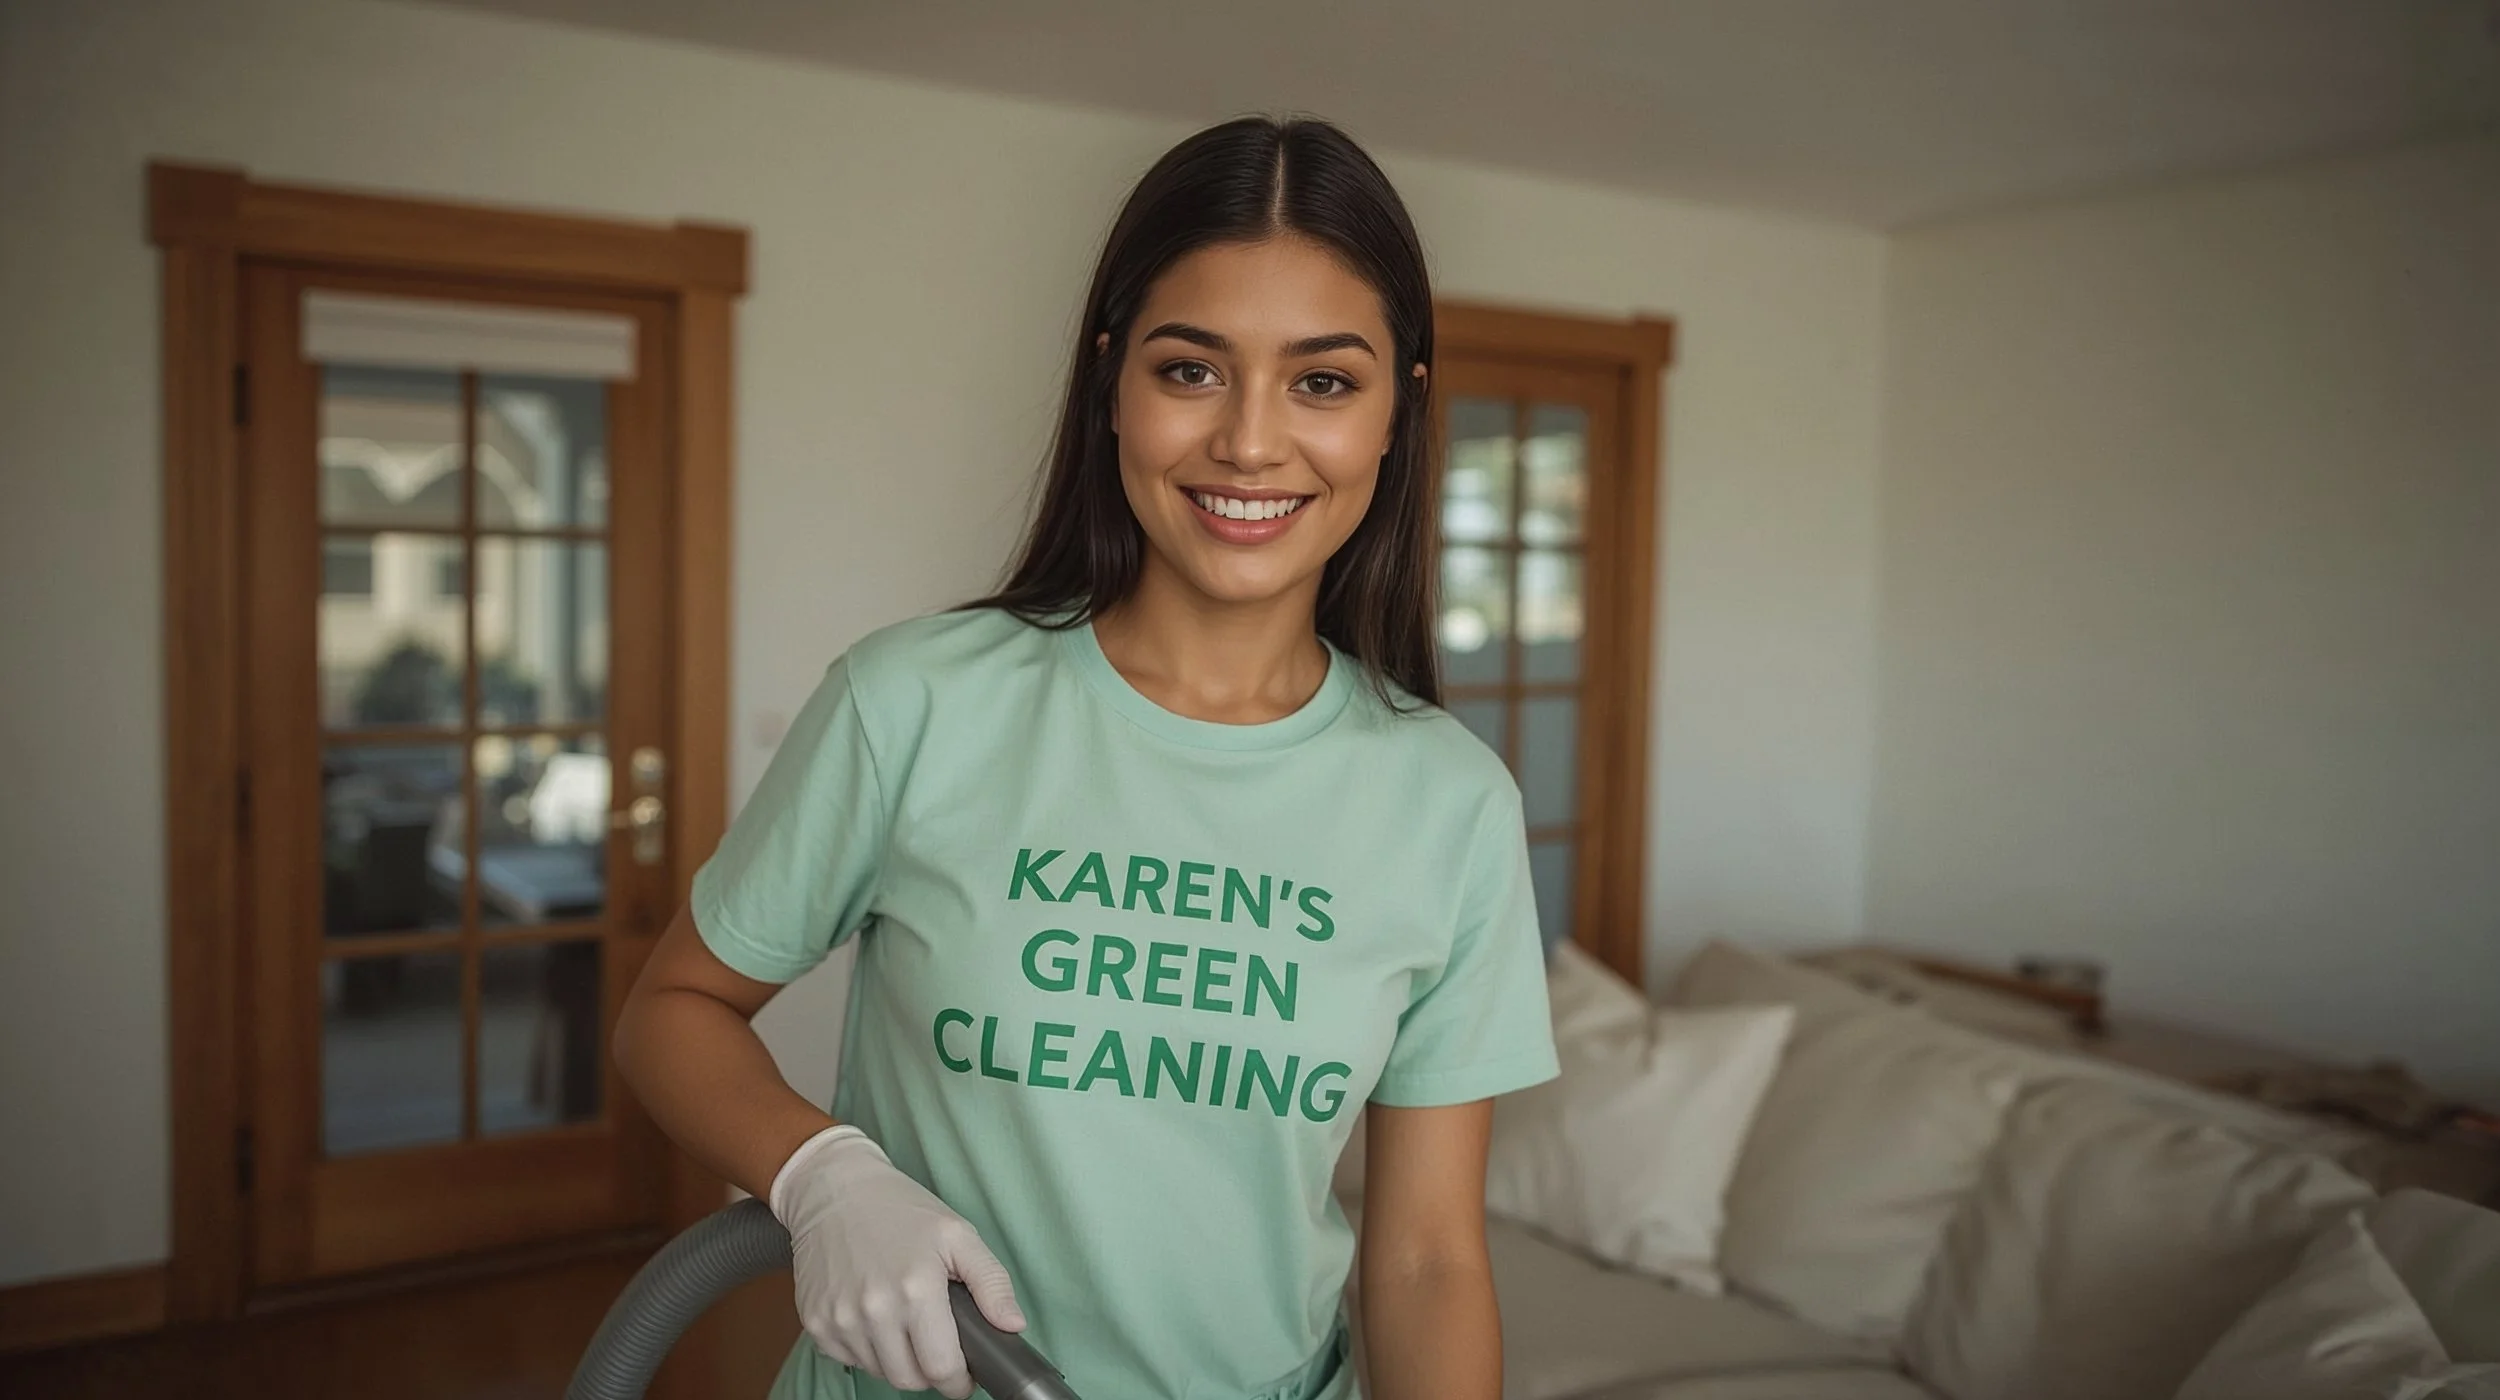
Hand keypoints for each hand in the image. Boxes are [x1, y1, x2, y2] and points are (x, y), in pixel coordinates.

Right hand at [768, 1124, 1026, 1398]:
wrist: (835, 1189)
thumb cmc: (901, 1210)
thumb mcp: (958, 1235)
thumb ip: (992, 1283)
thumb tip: (1013, 1326)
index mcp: (916, 1290)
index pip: (941, 1369)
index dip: (959, 1380)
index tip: (964, 1375)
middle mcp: (873, 1310)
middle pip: (909, 1380)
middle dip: (930, 1372)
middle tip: (937, 1346)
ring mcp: (839, 1318)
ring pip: (879, 1372)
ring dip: (898, 1361)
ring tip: (906, 1325)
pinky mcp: (815, 1321)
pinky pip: (850, 1358)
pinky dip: (867, 1350)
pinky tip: (875, 1318)